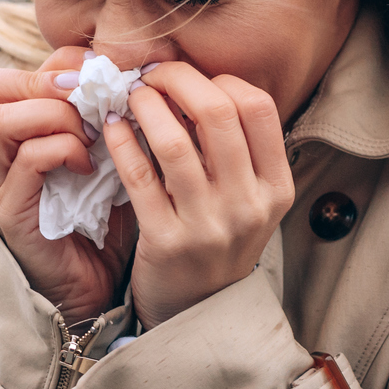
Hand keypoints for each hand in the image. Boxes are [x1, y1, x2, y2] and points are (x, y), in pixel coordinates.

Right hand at [0, 48, 135, 320]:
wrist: (95, 288)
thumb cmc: (98, 216)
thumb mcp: (96, 153)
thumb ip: (94, 113)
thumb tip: (118, 67)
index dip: (47, 64)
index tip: (95, 75)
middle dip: (43, 80)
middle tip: (89, 97)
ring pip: (2, 120)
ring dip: (56, 116)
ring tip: (90, 134)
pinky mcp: (10, 214)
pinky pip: (29, 160)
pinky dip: (65, 150)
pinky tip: (91, 166)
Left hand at [103, 62, 294, 329]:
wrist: (197, 315)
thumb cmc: (218, 242)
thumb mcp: (249, 200)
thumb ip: (237, 149)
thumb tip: (197, 80)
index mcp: (276, 188)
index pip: (258, 106)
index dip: (220, 79)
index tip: (190, 78)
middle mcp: (249, 205)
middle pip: (217, 113)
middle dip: (178, 80)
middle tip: (152, 73)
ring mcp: (209, 226)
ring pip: (175, 142)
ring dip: (146, 105)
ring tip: (130, 95)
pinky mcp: (166, 242)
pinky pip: (139, 177)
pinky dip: (122, 142)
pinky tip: (112, 126)